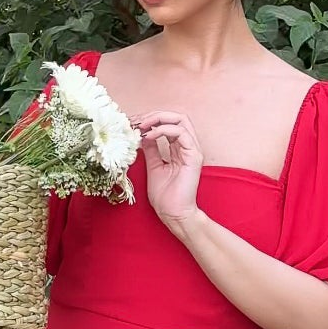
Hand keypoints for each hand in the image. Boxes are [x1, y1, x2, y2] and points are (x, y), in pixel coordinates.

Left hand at [135, 109, 202, 228]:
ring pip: (180, 120)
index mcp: (180, 148)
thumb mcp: (153, 165)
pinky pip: (181, 133)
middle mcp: (188, 146)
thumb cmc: (165, 195)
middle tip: (136, 120)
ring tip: (141, 126)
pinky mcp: (194, 156)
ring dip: (158, 119)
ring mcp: (193, 150)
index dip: (151, 119)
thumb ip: (151, 149)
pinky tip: (149, 135)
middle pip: (176, 117)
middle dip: (154, 115)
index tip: (132, 123)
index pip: (169, 123)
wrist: (173, 213)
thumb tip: (142, 135)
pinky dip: (162, 130)